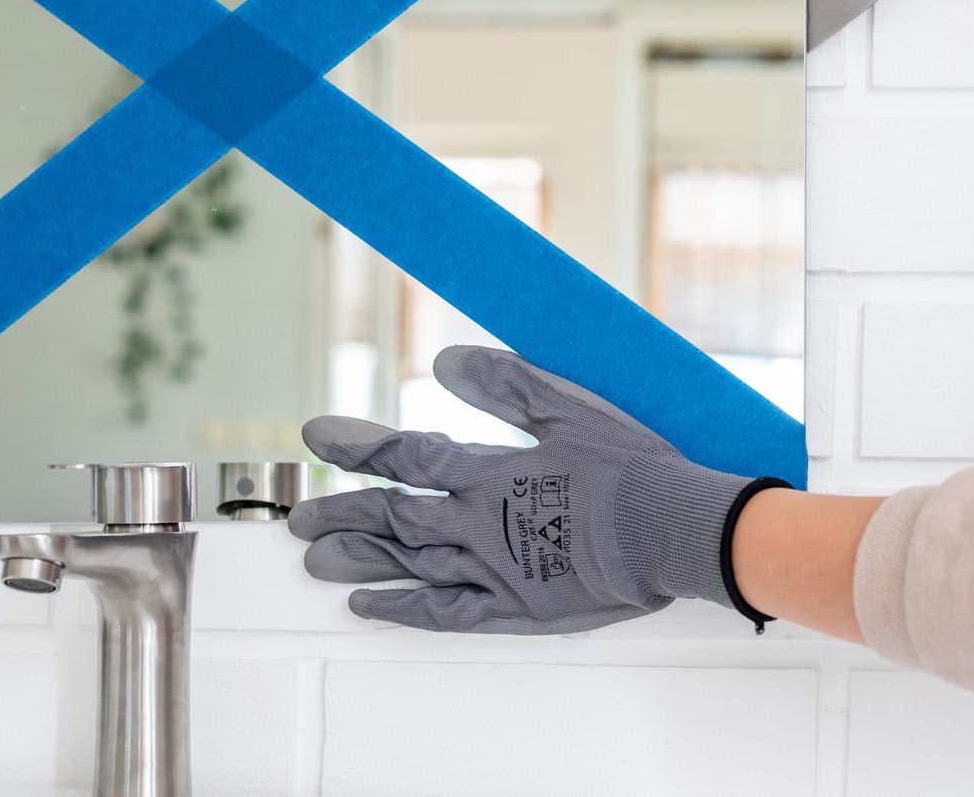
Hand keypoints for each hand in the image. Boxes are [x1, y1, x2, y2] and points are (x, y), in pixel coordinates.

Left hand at [289, 346, 785, 633]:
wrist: (672, 528)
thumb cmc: (629, 466)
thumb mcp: (568, 406)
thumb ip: (504, 383)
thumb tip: (443, 361)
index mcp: (490, 474)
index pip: (407, 458)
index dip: (358, 446)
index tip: (316, 436)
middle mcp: (479, 524)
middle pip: (395, 518)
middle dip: (344, 513)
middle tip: (301, 519)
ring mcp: (495, 570)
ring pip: (410, 565)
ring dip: (360, 560)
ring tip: (315, 561)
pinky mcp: (517, 606)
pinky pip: (447, 612)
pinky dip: (404, 608)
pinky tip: (371, 606)